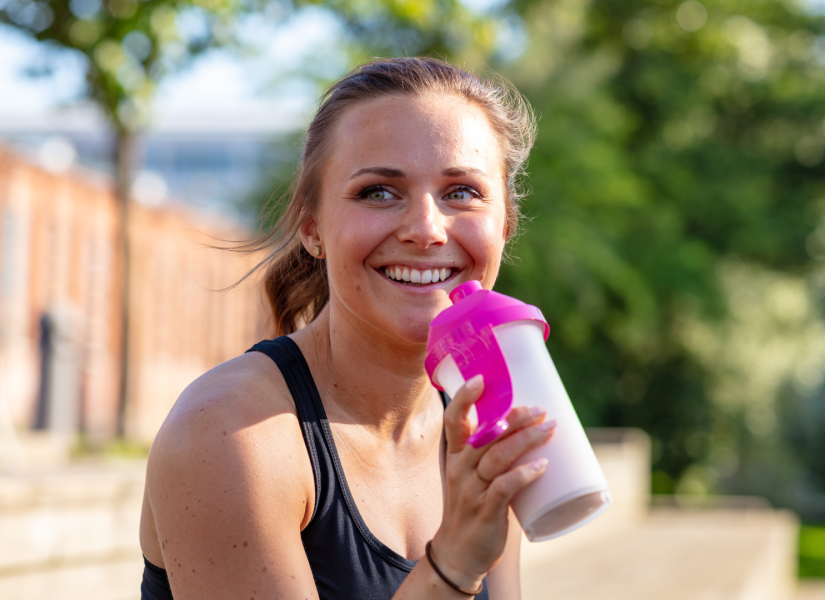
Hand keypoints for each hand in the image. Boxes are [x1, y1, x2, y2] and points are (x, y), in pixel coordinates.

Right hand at [431, 375, 555, 590]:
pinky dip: (524, 474)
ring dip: (526, 440)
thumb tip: (532, 429)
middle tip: (541, 410)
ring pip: (498, 456)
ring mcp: (471, 489)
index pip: (454, 420)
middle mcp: (460, 468)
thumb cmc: (473, 508)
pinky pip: (504, 487)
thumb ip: (495, 454)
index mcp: (456, 455)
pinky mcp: (486, 510)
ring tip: (550, 429)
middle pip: (486, 434)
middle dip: (515, 417)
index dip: (465, 398)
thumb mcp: (474, 476)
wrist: (459, 553)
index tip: (482, 379)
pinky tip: (541, 466)